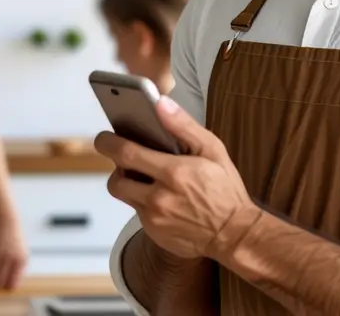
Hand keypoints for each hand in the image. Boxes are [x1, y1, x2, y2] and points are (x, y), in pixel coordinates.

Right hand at [0, 217, 27, 289]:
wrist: (8, 222)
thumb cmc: (14, 238)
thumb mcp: (22, 252)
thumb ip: (18, 266)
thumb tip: (13, 282)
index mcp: (23, 261)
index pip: (15, 282)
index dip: (8, 287)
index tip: (3, 289)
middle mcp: (14, 260)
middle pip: (4, 283)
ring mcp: (3, 257)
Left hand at [94, 96, 258, 259]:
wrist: (235, 235)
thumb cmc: (226, 190)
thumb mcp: (213, 150)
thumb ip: (184, 126)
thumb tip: (160, 104)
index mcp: (174, 172)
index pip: (126, 154)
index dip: (108, 143)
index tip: (104, 137)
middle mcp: (160, 198)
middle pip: (116, 180)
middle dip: (116, 168)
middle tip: (125, 159)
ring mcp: (155, 219)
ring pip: (125, 196)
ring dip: (129, 184)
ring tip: (146, 177)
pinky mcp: (155, 233)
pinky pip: (138, 212)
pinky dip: (144, 202)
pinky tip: (163, 198)